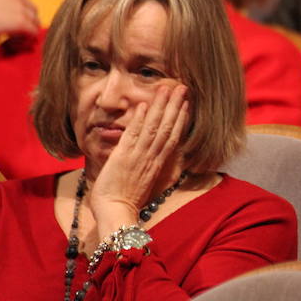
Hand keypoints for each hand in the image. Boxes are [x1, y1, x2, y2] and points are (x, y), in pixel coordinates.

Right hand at [0, 0, 39, 43]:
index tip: (7, 30)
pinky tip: (10, 44)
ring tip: (9, 42)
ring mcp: (17, 6)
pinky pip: (32, 32)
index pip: (24, 4)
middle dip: (25, 25)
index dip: (21, 18)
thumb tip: (19, 25)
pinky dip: (26, 41)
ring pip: (34, 22)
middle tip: (10, 38)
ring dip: (25, 34)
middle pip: (32, 13)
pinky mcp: (20, 20)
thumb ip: (0, 11)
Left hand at [89, 84, 189, 238]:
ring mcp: (138, 156)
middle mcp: (151, 157)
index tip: (185, 103)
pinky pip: (133, 135)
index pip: (173, 136)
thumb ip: (149, 165)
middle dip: (174, 106)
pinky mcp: (123, 157)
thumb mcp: (144, 181)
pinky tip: (144, 106)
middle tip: (182, 87)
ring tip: (165, 88)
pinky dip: (139, 120)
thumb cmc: (127, 200)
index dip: (180, 118)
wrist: (115, 212)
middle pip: (167, 127)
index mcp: (158, 163)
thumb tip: (152, 154)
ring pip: (153, 127)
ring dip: (160, 107)